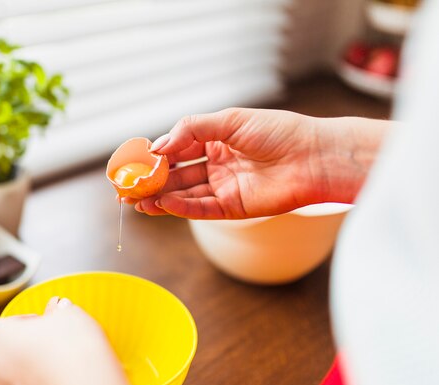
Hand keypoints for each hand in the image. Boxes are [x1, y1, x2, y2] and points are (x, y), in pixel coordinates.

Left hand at [0, 297, 146, 384]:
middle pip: (9, 352)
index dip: (33, 321)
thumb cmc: (73, 355)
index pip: (9, 323)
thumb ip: (59, 309)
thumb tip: (60, 309)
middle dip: (32, 347)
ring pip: (18, 378)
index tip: (50, 323)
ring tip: (64, 366)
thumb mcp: (71, 315)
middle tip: (59, 343)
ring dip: (36, 371)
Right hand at [134, 108, 387, 218]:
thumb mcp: (230, 119)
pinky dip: (181, 207)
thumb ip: (192, 129)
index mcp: (216, 140)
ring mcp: (224, 187)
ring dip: (159, 197)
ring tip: (135, 200)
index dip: (155, 156)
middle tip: (125, 187)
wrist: (314, 157)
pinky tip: (162, 204)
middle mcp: (217, 165)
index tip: (133, 161)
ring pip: (184, 194)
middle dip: (150, 181)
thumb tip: (158, 145)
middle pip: (176, 175)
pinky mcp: (233, 208)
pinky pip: (201, 209)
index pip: (177, 149)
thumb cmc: (279, 132)